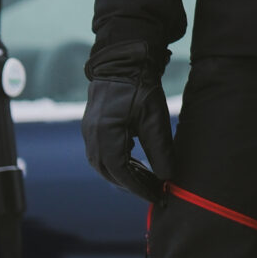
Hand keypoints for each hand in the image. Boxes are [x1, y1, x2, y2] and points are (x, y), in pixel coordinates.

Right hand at [81, 40, 175, 200]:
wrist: (124, 60)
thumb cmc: (141, 87)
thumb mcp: (155, 120)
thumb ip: (160, 151)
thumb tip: (167, 178)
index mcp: (106, 135)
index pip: (121, 173)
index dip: (139, 188)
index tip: (157, 197)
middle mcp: (92, 136)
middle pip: (109, 172)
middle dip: (132, 185)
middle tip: (154, 191)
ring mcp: (89, 131)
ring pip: (104, 164)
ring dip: (124, 175)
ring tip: (147, 181)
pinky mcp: (92, 126)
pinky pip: (102, 153)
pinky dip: (118, 163)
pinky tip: (135, 163)